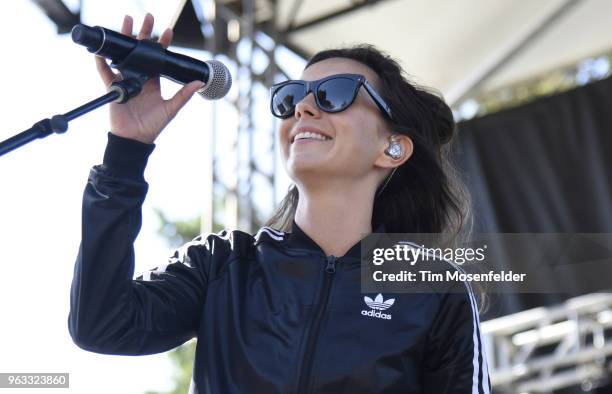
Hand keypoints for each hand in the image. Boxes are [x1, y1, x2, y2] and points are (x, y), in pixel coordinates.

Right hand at [96, 13, 203, 143]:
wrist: (134, 139)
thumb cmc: (153, 126)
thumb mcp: (171, 109)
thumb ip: (183, 95)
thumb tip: (198, 82)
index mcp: (153, 81)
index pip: (158, 58)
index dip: (162, 45)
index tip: (167, 30)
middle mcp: (139, 78)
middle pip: (140, 51)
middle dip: (143, 34)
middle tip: (147, 18)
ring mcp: (125, 81)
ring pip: (123, 55)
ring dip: (124, 39)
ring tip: (126, 22)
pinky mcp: (113, 87)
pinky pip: (105, 72)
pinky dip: (101, 61)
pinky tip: (102, 49)